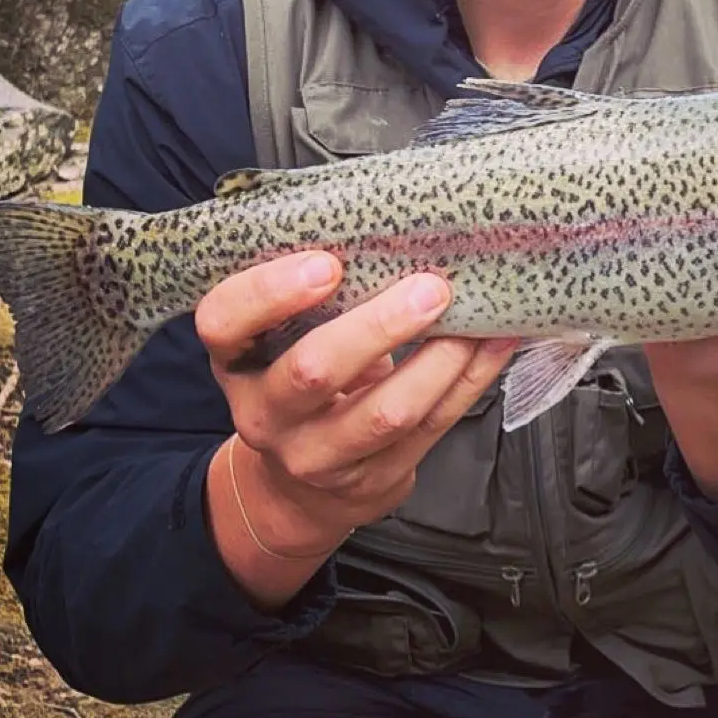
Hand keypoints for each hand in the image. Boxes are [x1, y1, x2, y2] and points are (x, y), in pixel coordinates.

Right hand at [195, 250, 515, 562]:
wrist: (299, 488)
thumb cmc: (300, 378)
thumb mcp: (284, 338)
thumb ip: (316, 296)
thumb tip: (395, 229)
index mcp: (236, 359)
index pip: (225, 321)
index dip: (270, 292)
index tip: (325, 263)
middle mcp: (266, 412)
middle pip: (314, 372)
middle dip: (378, 327)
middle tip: (428, 288)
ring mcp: (317, 455)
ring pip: (385, 412)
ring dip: (440, 361)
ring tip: (473, 319)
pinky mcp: (373, 479)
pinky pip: (430, 428)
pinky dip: (469, 381)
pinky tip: (492, 345)